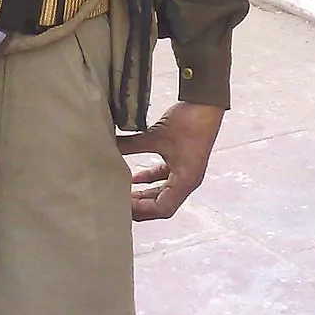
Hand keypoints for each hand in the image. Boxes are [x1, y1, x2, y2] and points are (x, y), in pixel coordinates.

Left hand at [116, 102, 223, 221]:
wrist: (205, 104)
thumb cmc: (188, 123)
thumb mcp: (156, 136)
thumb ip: (131, 145)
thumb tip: (108, 148)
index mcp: (185, 182)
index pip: (162, 208)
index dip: (142, 210)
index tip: (123, 205)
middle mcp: (187, 181)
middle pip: (162, 204)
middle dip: (141, 205)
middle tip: (119, 204)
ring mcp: (185, 171)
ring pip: (162, 191)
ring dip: (144, 193)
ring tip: (123, 194)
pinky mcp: (182, 160)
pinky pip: (164, 176)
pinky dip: (149, 178)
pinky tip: (133, 177)